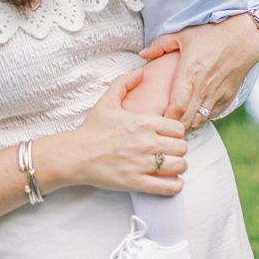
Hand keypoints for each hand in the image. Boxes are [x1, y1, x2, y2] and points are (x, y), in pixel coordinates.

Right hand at [67, 69, 187, 194]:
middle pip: (182, 147)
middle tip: (170, 151)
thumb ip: (124, 83)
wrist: (75, 155)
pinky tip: (171, 182)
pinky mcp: (136, 182)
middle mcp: (146, 142)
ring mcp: (142, 164)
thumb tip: (139, 72)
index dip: (176, 132)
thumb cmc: (91, 130)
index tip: (169, 136)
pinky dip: (174, 186)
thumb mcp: (107, 101)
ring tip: (171, 166)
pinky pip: (168, 187)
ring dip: (178, 167)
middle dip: (178, 149)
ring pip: (179, 166)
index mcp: (143, 122)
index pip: (178, 128)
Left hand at [140, 15, 258, 131]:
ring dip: (186, 125)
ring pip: (199, 121)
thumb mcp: (183, 34)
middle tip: (161, 126)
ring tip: (175, 124)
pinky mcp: (228, 98)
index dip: (164, 118)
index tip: (155, 118)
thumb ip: (160, 44)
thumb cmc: (212, 34)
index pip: (175, 107)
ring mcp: (217, 95)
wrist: (245, 37)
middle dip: (173, 126)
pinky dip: (201, 119)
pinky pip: (212, 116)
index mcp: (190, 73)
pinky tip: (192, 116)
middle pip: (186, 120)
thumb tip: (142, 54)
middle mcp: (204, 88)